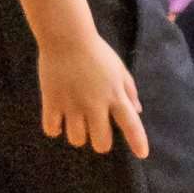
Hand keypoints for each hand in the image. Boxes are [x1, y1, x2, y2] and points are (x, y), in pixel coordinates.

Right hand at [38, 29, 148, 157]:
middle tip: (95, 131)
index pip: (131, 125)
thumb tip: (137, 111)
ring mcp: (72, 105)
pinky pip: (52, 129)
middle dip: (100, 142)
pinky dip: (55, 129)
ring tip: (75, 123)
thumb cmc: (96, 52)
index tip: (142, 154)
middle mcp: (95, 105)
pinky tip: (58, 120)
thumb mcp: (119, 69)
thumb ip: (129, 91)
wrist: (66, 38)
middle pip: (101, 142)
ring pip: (77, 139)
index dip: (138, 142)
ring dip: (78, 135)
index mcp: (115, 96)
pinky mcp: (52, 102)